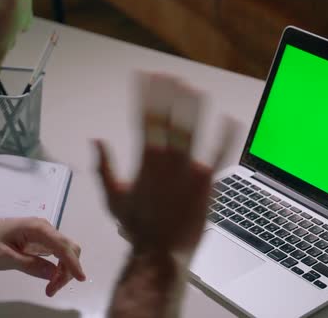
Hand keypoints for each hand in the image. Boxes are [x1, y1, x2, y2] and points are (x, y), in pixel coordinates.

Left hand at [0, 217, 85, 296]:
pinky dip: (59, 267)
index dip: (73, 263)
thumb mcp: (5, 257)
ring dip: (64, 270)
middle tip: (52, 289)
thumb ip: (30, 265)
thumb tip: (53, 274)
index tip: (80, 278)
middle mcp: (46, 228)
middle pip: (69, 249)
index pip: (62, 246)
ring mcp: (46, 234)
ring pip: (66, 251)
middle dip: (68, 270)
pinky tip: (51, 278)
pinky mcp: (43, 241)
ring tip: (51, 287)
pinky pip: (59, 253)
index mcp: (38, 229)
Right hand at [95, 72, 233, 257]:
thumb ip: (103, 167)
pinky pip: (220, 154)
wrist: (161, 252)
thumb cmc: (138, 227)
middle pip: (170, 118)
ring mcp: (189, 169)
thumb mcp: (112, 197)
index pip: (145, 118)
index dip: (146, 94)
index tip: (146, 76)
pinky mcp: (208, 182)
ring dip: (194, 107)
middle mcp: (168, 160)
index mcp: (145, 160)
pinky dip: (226, 136)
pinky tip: (231, 120)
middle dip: (170, 94)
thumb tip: (96, 141)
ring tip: (195, 89)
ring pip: (193, 130)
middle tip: (172, 75)